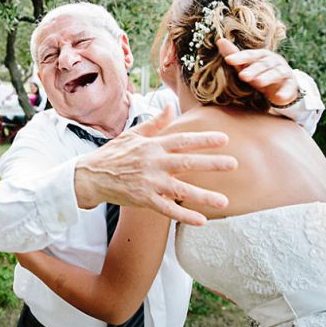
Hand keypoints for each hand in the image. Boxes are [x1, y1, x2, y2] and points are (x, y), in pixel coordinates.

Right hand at [74, 105, 237, 224]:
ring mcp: (149, 183)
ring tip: (224, 201)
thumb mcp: (132, 135)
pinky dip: (184, 215)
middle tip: (234, 164)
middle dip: (211, 163)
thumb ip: (155, 123)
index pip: (182, 140)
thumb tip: (168, 106)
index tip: (224, 139)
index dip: (203, 139)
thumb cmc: (113, 154)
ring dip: (204, 195)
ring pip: (181, 189)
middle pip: (187, 162)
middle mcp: (153, 163)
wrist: (91, 176)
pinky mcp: (144, 199)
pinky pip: (167, 209)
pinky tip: (201, 220)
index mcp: (152, 146)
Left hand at [218, 39, 298, 106]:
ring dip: (268, 77)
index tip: (228, 60)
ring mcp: (284, 72)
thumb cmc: (260, 74)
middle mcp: (274, 61)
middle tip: (242, 76)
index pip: (251, 55)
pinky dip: (284, 92)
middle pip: (263, 64)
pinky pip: (289, 88)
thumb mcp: (247, 66)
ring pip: (276, 73)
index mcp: (262, 56)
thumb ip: (235, 56)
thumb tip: (219, 41)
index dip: (240, 57)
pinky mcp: (291, 85)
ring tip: (258, 83)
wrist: (282, 86)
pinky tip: (278, 98)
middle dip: (253, 69)